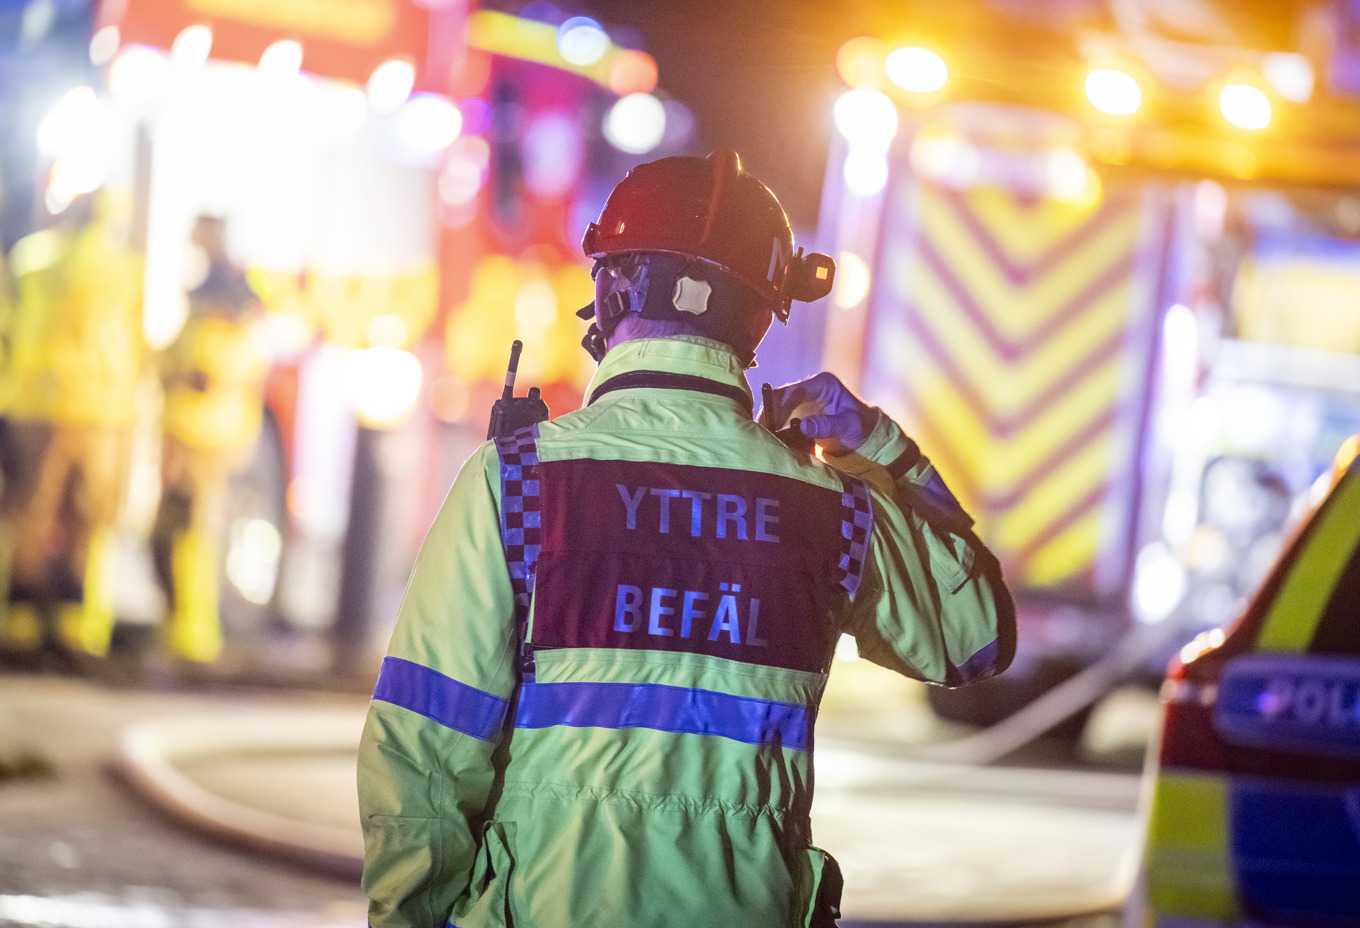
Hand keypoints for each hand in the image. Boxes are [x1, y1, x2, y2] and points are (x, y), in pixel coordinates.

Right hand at [762, 372, 876, 454]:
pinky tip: (774, 439)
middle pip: (781, 397)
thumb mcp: (847, 426)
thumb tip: (803, 425)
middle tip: (762, 433)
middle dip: (770, 415)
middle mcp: (811, 388)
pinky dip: (777, 428)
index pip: (794, 391)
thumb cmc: (860, 426)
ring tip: (766, 438)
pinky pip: (782, 417)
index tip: (771, 424)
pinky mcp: (800, 411)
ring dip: (771, 422)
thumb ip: (826, 425)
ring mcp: (804, 399)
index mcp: (823, 384)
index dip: (779, 406)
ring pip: (778, 407)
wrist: (865, 433)